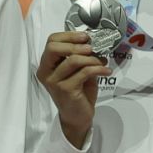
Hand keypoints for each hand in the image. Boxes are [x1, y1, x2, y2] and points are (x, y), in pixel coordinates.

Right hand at [35, 31, 109, 146]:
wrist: (78, 116)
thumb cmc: (78, 92)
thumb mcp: (78, 71)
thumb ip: (80, 57)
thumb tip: (93, 42)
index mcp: (46, 65)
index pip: (51, 42)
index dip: (68, 36)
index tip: (86, 37)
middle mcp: (46, 72)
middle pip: (54, 48)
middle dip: (75, 45)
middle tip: (91, 48)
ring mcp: (54, 81)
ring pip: (73, 60)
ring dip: (92, 59)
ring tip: (102, 62)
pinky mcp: (65, 89)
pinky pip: (84, 72)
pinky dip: (98, 69)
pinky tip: (106, 71)